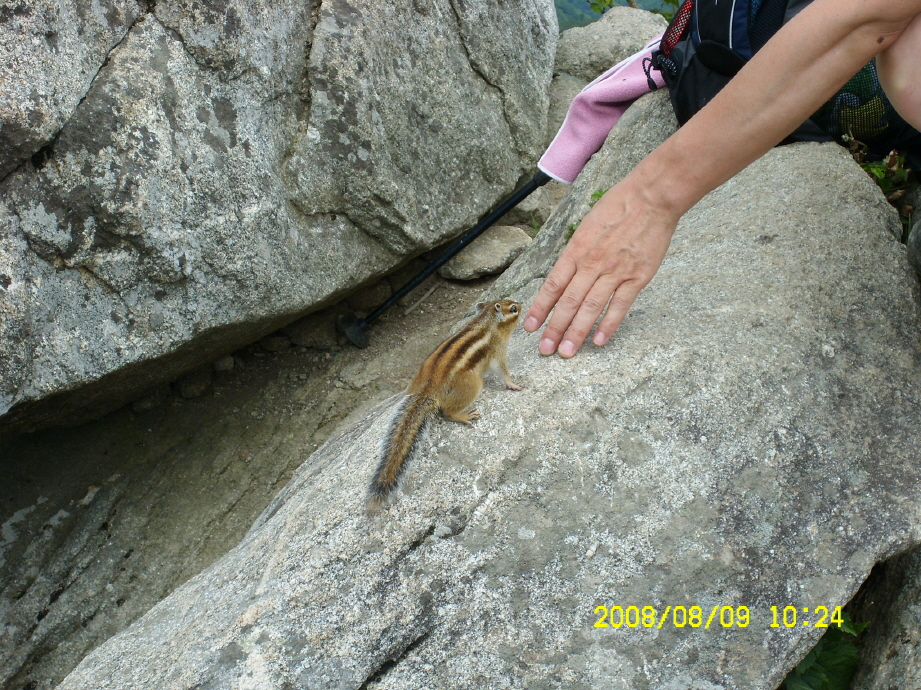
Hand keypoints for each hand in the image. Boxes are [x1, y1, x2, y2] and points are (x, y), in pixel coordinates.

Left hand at [523, 178, 677, 356]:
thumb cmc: (618, 207)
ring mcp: (615, 272)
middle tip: (545, 349)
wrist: (651, 198)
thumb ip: (575, 253)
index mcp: (576, 250)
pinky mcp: (637, 277)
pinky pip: (619, 305)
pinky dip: (608, 325)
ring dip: (576, 332)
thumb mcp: (586, 225)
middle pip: (568, 302)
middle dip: (554, 328)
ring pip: (590, 308)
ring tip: (566, 351)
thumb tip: (563, 277)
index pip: (553, 285)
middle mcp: (592, 263)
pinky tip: (598, 341)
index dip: (540, 308)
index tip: (531, 326)